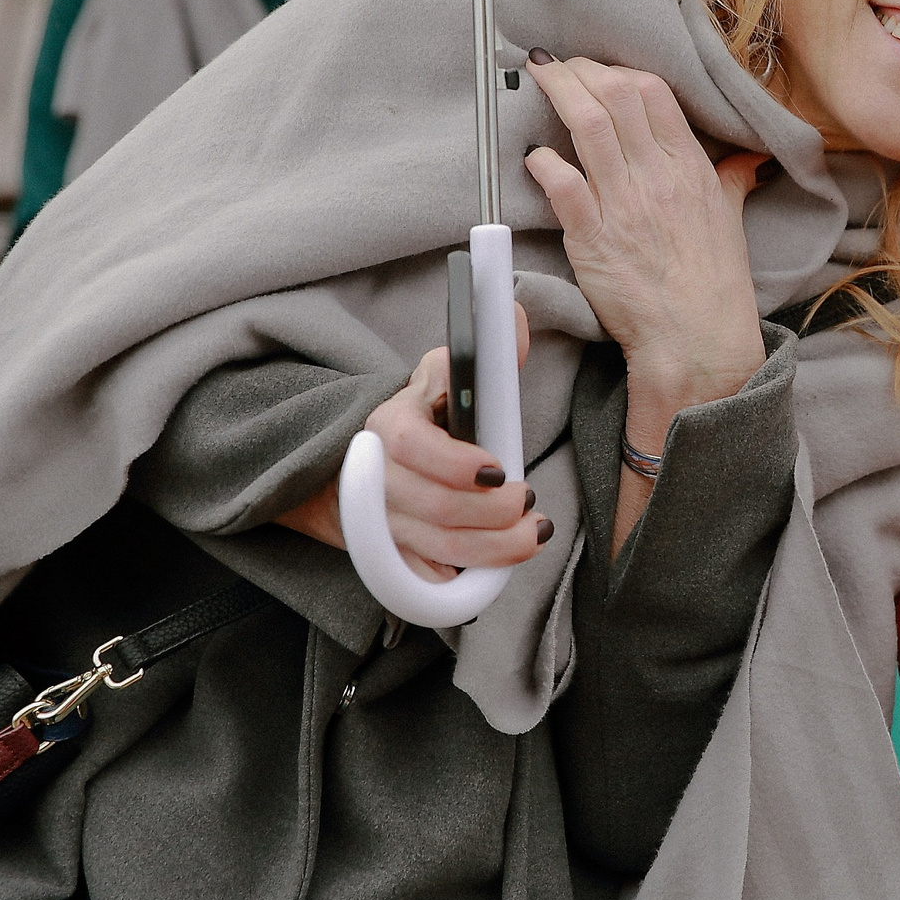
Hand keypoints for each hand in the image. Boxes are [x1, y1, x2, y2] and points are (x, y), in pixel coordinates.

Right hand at [276, 303, 548, 580]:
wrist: (369, 461)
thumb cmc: (423, 414)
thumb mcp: (445, 373)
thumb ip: (484, 351)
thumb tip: (511, 319)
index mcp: (389, 425)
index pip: (412, 447)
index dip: (455, 464)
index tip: (497, 471)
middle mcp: (376, 476)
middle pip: (434, 508)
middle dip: (493, 513)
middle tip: (527, 503)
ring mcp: (377, 521)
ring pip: (436, 548)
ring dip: (493, 549)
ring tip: (530, 533)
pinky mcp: (387, 556)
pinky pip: (423, 580)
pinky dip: (461, 579)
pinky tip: (493, 565)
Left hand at [521, 53, 767, 412]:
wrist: (697, 339)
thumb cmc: (714, 284)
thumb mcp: (730, 221)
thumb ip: (733, 181)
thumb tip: (749, 160)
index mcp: (690, 168)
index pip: (653, 94)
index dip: (618, 71)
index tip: (597, 70)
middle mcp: (656, 178)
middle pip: (616, 98)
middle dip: (581, 71)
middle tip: (558, 64)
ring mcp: (624, 206)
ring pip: (589, 128)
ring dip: (559, 95)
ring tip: (540, 78)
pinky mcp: (592, 239)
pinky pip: (563, 186)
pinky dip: (544, 163)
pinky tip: (533, 155)